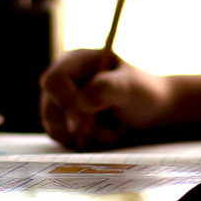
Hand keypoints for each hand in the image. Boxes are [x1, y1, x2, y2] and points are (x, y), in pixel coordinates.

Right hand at [37, 49, 171, 149]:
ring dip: (83, 133)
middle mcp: (65, 79)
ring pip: (53, 123)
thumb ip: (106, 88)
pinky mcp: (63, 118)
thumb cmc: (142, 92)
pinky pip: (60, 135)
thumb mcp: (131, 86)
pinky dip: (81, 139)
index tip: (83, 123)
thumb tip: (80, 104)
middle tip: (108, 129)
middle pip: (50, 106)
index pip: (54, 81)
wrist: (150, 108)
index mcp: (77, 61)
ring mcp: (61, 99)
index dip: (66, 103)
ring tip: (111, 128)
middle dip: (78, 124)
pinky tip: (102, 132)